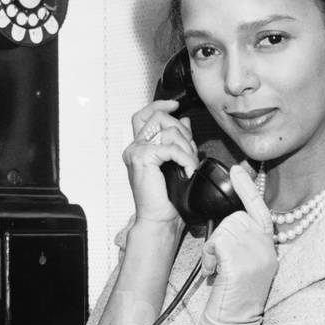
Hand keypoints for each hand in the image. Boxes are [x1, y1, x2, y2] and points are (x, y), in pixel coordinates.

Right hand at [122, 99, 198, 223]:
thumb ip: (178, 141)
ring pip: (167, 130)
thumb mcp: (176, 162)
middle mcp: (135, 147)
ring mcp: (136, 151)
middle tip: (189, 149)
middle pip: (159, 117)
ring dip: (186, 146)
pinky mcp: (142, 158)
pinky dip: (184, 157)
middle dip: (182, 130)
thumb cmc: (166, 198)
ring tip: (189, 164)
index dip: (161, 105)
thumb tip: (184, 120)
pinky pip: (170, 147)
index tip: (176, 105)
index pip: (145, 115)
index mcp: (140, 147)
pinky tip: (187, 170)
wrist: (159, 219)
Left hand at [194, 165, 278, 324]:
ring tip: (218, 270)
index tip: (238, 169)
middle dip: (220, 235)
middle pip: (236, 217)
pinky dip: (210, 257)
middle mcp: (267, 249)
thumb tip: (230, 220)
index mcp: (269, 248)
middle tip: (219, 261)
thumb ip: (243, 242)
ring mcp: (256, 256)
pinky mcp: (241, 264)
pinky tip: (215, 274)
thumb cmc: (233, 300)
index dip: (248, 189)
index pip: (260, 210)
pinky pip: (217, 242)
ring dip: (213, 248)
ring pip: (224, 228)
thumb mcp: (245, 266)